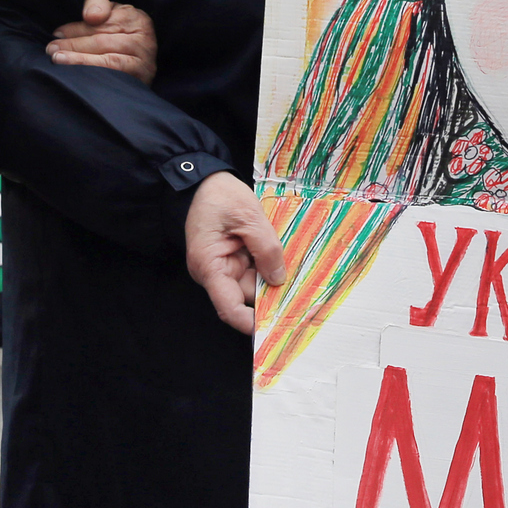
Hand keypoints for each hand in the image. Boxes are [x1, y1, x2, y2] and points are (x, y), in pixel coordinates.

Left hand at [46, 0, 157, 84]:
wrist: (138, 71)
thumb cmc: (117, 38)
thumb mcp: (110, 16)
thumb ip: (97, 5)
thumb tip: (90, 16)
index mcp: (135, 16)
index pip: (103, 18)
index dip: (78, 26)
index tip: (57, 33)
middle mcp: (144, 34)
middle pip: (102, 38)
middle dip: (73, 43)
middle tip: (50, 49)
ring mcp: (144, 56)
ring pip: (105, 54)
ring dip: (77, 57)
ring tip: (56, 58)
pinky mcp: (141, 73)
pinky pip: (111, 69)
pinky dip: (90, 68)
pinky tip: (74, 72)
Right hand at [184, 171, 286, 333]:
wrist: (205, 180)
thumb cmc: (220, 196)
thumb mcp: (248, 218)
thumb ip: (266, 249)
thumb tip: (278, 280)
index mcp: (209, 266)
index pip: (229, 308)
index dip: (251, 323)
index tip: (275, 327)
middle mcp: (213, 272)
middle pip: (246, 296)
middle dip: (270, 294)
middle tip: (301, 293)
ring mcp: (222, 267)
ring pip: (253, 283)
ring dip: (271, 277)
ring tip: (291, 266)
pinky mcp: (231, 259)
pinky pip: (253, 271)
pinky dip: (267, 267)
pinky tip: (280, 259)